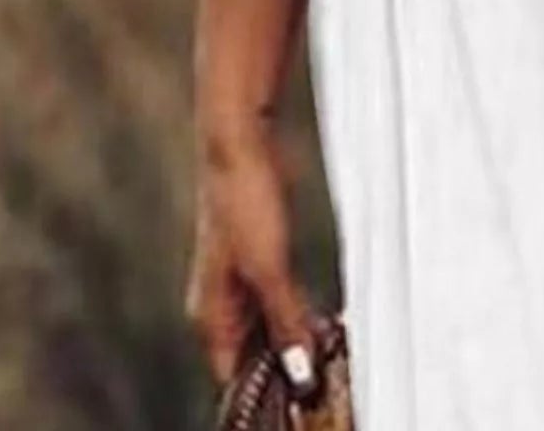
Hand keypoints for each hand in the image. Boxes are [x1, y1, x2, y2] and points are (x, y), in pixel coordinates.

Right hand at [185, 113, 320, 401]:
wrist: (241, 143)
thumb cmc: (242, 199)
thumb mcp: (268, 268)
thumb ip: (284, 322)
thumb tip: (299, 373)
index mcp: (210, 315)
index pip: (235, 380)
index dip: (267, 395)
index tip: (303, 401)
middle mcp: (221, 305)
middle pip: (254, 357)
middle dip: (288, 367)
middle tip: (328, 377)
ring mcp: (239, 283)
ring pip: (269, 330)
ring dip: (298, 340)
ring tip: (333, 350)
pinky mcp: (259, 261)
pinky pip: (280, 303)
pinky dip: (299, 315)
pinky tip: (325, 322)